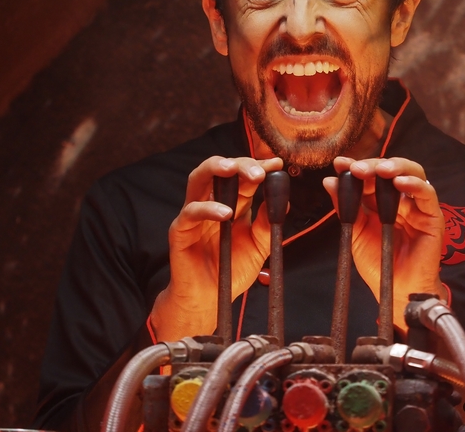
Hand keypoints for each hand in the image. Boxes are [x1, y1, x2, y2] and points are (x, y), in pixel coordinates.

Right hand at [151, 155, 282, 340]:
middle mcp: (212, 203)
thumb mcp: (258, 248)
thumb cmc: (231, 271)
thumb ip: (267, 225)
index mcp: (232, 204)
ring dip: (215, 169)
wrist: (209, 300)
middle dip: (240, 164)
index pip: (243, 177)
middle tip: (259, 170)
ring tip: (233, 168)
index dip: (259, 167)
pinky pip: (190, 212)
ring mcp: (194, 215)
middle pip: (220, 171)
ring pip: (197, 180)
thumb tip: (284, 202)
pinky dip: (208, 209)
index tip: (277, 164)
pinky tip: (225, 213)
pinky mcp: (180, 231)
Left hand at [323, 156, 444, 332]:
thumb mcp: (355, 233)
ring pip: (413, 173)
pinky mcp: (433, 216)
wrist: (397, 291)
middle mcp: (399, 199)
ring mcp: (417, 206)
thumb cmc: (378, 263)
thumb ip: (345, 207)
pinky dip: (414, 184)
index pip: (370, 176)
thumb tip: (329, 181)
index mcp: (379, 201)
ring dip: (395, 167)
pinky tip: (400, 183)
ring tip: (380, 169)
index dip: (356, 167)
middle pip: (391, 170)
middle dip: (373, 165)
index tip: (340, 164)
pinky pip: (427, 194)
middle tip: (357, 169)